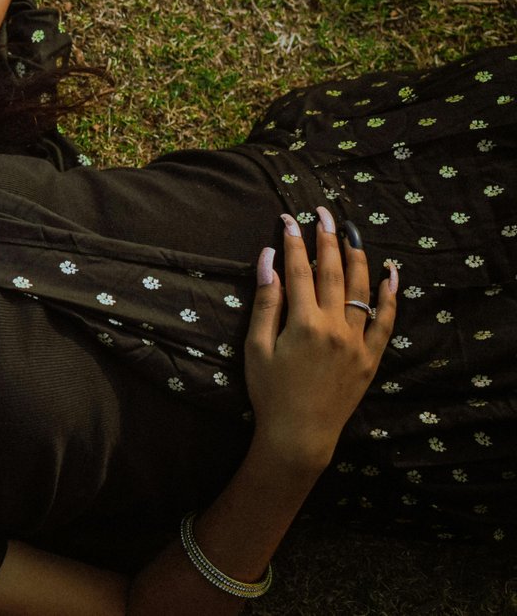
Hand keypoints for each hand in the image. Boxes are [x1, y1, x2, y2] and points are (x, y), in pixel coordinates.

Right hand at [244, 206, 396, 471]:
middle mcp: (335, 327)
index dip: (292, 242)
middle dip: (326, 239)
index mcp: (304, 323)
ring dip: (356, 257)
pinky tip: (390, 273)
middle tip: (322, 213)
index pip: (298, 270)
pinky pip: (386, 321)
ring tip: (350, 233)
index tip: (288, 219)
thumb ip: (266, 301)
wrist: (300, 434)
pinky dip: (389, 295)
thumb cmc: (270, 391)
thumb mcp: (257, 346)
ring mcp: (358, 341)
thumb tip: (267, 259)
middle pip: (333, 272)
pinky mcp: (371, 356)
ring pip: (362, 289)